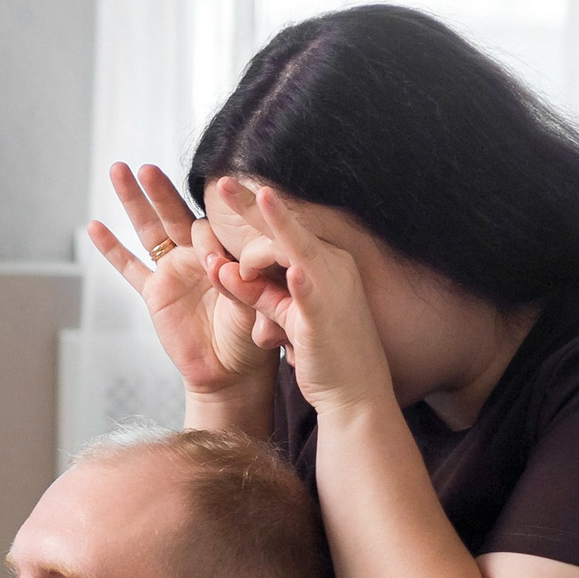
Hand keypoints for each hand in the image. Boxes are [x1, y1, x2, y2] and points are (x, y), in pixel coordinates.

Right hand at [87, 162, 277, 408]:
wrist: (231, 370)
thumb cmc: (252, 337)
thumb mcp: (254, 306)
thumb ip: (238, 282)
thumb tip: (217, 266)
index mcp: (226, 250)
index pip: (211, 229)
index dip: (209, 242)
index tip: (213, 264)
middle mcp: (198, 252)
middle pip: (175, 212)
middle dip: (161, 191)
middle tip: (147, 169)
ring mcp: (174, 270)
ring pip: (149, 229)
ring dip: (134, 201)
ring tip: (118, 170)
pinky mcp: (154, 292)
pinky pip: (130, 267)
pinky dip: (112, 249)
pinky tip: (94, 227)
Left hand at [206, 180, 395, 419]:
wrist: (356, 394)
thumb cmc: (324, 355)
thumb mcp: (284, 316)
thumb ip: (256, 293)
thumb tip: (224, 271)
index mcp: (327, 263)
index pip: (287, 230)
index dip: (258, 211)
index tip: (231, 192)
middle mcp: (333, 266)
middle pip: (286, 228)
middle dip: (251, 207)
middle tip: (222, 182)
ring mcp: (332, 287)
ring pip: (290, 248)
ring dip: (256, 239)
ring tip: (232, 222)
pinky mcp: (324, 314)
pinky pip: (306, 288)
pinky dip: (296, 276)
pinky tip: (289, 268)